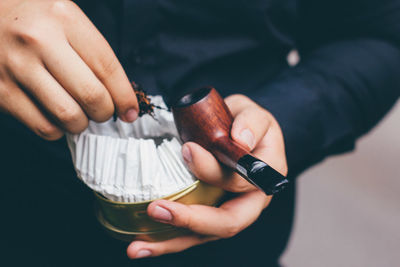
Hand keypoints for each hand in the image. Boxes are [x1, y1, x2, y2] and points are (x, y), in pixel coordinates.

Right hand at [0, 0, 137, 139]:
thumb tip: (120, 97)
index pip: (107, 67)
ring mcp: (16, 66)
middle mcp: (39, 40)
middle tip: (103, 112)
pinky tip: (56, 118)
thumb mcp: (66, 20)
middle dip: (105, 113)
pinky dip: (57, 130)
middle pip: (91, 95)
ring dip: (82, 124)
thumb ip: (93, 53)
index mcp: (63, 18)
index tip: (130, 111)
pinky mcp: (0, 91)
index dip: (124, 96)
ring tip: (80, 115)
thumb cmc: (33, 21)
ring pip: (68, 116)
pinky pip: (43, 127)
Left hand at [127, 94, 287, 258]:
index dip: (212, 170)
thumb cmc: (248, 126)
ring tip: (138, 247)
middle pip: (226, 223)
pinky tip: (142, 244)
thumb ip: (251, 123)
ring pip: (204, 236)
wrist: (243, 136)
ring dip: (171, 242)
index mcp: (263, 178)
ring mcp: (229, 213)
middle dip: (190, 220)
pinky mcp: (210, 216)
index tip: (188, 150)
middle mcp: (250, 203)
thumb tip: (240, 140)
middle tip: (157, 210)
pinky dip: (166, 241)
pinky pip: (191, 233)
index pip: (239, 182)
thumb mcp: (255, 114)